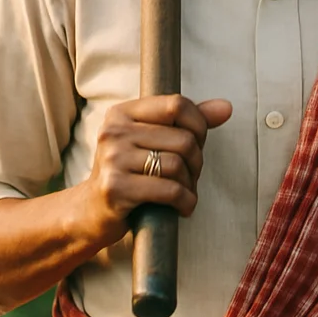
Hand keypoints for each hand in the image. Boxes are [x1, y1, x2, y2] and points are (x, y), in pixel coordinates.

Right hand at [78, 94, 232, 249]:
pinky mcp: (116, 188)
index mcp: (122, 113)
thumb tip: (226, 108)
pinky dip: (185, 200)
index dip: (198, 124)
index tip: (198, 143)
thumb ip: (188, 122)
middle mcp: (114, 131)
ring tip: (185, 191)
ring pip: (177, 164)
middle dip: (196, 161)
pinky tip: (183, 206)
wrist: (92, 211)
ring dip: (190, 184)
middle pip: (182, 138)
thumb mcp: (153, 140)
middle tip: (191, 176)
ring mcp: (112, 159)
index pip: (176, 104)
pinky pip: (169, 190)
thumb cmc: (129, 172)